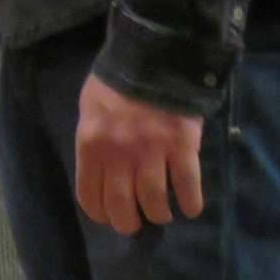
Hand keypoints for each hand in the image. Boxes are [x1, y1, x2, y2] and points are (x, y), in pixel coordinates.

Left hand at [74, 73, 204, 234]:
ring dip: (158, 214)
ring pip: (154, 203)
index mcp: (91, 145)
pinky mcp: (182, 147)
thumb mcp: (90, 109)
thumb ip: (93, 141)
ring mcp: (152, 152)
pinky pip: (187, 187)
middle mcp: (118, 154)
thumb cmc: (116, 82)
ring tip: (162, 213)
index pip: (90, 196)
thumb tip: (98, 171)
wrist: (153, 57)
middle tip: (137, 220)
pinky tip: (189, 207)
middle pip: (121, 208)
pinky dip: (190, 203)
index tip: (110, 215)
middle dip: (128, 222)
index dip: (101, 213)